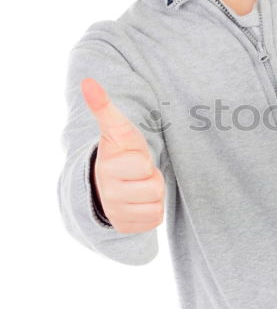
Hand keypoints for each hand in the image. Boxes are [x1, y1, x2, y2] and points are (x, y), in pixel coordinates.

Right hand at [81, 76, 164, 232]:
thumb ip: (103, 106)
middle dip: (150, 178)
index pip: (143, 165)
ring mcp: (116, 214)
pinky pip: (154, 219)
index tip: (130, 159)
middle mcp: (108, 194)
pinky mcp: (126, 227)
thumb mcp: (115, 130)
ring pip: (155, 205)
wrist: (106, 185)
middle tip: (137, 174)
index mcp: (107, 167)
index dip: (142, 161)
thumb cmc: (119, 153)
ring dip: (152, 195)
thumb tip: (88, 81)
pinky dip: (151, 211)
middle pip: (154, 187)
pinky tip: (139, 202)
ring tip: (138, 187)